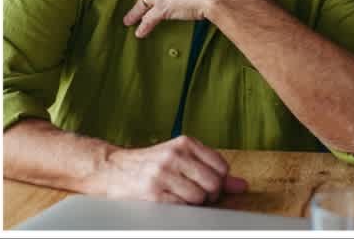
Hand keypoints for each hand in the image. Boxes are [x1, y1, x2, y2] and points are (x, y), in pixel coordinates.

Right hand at [100, 136, 247, 204]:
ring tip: (182, 197)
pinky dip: (181, 209)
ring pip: (199, 197)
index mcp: (185, 143)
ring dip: (194, 203)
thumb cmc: (150, 164)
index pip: (221, 166)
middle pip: (213, 183)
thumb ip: (211, 169)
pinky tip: (171, 202)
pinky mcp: (152, 193)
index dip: (220, 181)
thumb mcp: (181, 158)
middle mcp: (174, 156)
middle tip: (199, 195)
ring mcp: (162, 174)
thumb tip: (241, 186)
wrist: (111, 170)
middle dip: (210, 194)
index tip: (210, 184)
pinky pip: (181, 207)